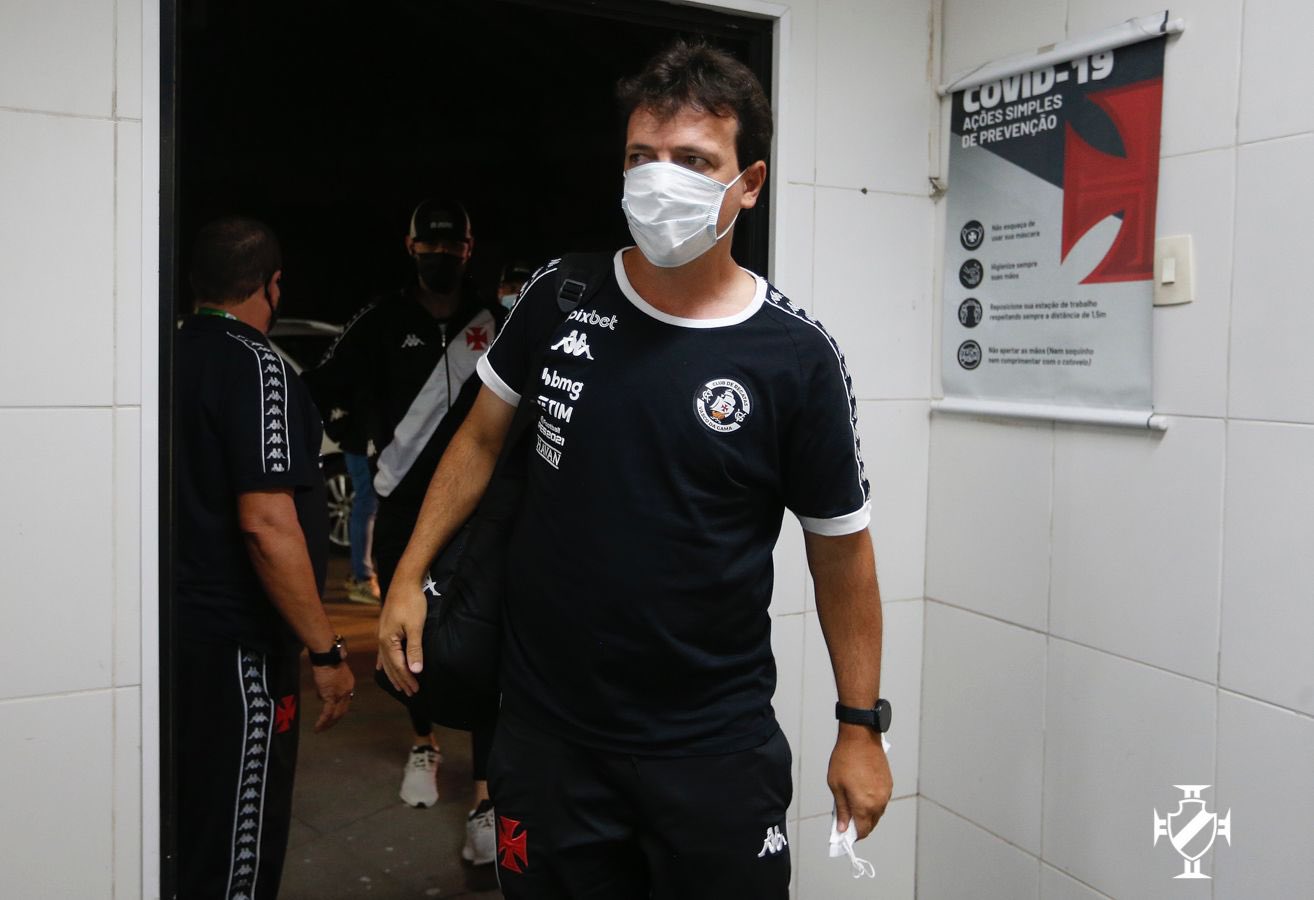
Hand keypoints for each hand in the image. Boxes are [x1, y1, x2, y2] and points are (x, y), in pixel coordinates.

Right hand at [310, 661, 353, 732]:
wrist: (328, 656)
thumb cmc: (328, 661)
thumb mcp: (331, 674)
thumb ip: (328, 686)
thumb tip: (320, 695)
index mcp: (349, 684)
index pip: (345, 700)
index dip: (339, 708)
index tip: (332, 713)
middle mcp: (348, 691)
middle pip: (343, 710)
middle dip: (336, 719)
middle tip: (328, 726)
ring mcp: (341, 695)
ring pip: (336, 714)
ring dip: (329, 723)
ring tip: (322, 729)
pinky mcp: (331, 696)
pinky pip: (328, 713)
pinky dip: (323, 721)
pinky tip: (318, 727)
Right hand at [378, 576, 426, 694]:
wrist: (404, 582)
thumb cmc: (412, 603)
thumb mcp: (416, 627)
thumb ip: (414, 649)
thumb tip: (415, 670)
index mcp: (388, 641)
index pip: (398, 667)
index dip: (407, 679)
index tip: (416, 690)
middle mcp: (382, 640)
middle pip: (391, 666)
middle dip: (401, 680)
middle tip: (411, 693)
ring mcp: (382, 635)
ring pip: (386, 661)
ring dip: (393, 674)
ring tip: (399, 686)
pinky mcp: (386, 629)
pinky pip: (383, 652)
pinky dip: (384, 663)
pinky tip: (381, 668)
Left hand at [828, 724, 892, 838]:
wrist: (861, 738)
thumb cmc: (845, 759)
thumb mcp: (836, 786)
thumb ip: (842, 810)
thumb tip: (843, 828)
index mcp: (864, 804)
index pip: (863, 830)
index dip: (853, 836)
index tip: (845, 834)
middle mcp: (879, 802)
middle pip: (871, 824)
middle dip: (860, 826)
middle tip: (847, 821)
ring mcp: (886, 793)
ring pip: (878, 813)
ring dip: (868, 815)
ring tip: (853, 806)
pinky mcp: (889, 784)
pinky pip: (882, 801)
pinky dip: (873, 804)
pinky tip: (863, 796)